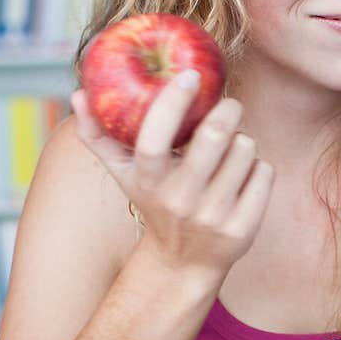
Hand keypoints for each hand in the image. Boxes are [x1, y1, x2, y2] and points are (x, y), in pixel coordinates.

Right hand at [70, 73, 273, 281]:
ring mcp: (212, 217)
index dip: (173, 102)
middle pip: (215, 137)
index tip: (190, 76)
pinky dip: (258, 166)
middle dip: (228, 110)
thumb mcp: (124, 174)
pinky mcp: (242, 229)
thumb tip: (76, 95)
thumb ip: (98, 135)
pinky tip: (244, 176)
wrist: (183, 263)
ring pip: (245, 150)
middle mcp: (179, 200)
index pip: (154, 137)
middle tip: (229, 106)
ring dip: (243, 140)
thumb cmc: (155, 203)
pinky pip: (264, 173)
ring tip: (231, 151)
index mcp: (148, 180)